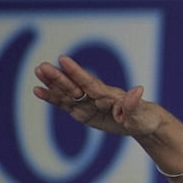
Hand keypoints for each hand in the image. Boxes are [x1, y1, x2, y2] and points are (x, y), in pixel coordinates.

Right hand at [32, 55, 162, 135]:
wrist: (143, 122)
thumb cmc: (144, 117)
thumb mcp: (140, 114)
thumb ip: (134, 104)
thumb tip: (138, 89)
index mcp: (109, 95)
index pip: (91, 83)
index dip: (77, 73)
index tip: (63, 59)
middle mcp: (96, 96)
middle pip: (75, 86)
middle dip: (59, 78)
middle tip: (41, 67)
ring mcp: (89, 103)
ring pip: (68, 93)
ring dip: (52, 84)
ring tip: (38, 72)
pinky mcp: (84, 112)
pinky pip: (66, 105)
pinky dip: (53, 98)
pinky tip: (38, 90)